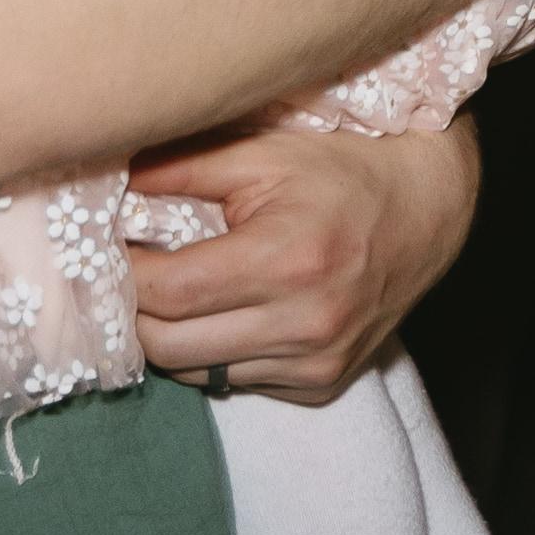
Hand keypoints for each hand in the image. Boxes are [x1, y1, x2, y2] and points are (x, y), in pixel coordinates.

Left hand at [129, 118, 478, 401]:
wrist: (431, 207)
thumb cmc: (345, 169)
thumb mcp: (263, 152)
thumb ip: (179, 168)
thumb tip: (104, 186)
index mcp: (287, 261)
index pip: (165, 292)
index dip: (121, 272)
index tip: (106, 250)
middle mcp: (306, 323)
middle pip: (167, 345)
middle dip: (135, 310)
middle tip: (131, 272)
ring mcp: (318, 361)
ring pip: (195, 372)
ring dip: (171, 335)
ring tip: (177, 290)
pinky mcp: (323, 383)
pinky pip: (236, 382)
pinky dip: (217, 352)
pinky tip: (228, 312)